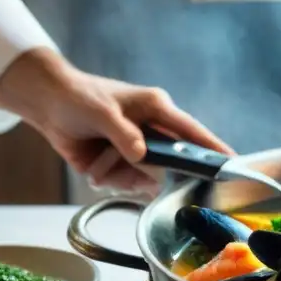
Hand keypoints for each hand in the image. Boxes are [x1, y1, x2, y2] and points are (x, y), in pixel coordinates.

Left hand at [0, 48, 232, 193]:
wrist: (47, 105)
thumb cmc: (78, 97)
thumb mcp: (101, 113)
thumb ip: (123, 134)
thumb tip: (141, 156)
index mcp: (157, 109)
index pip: (193, 132)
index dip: (214, 148)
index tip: (233, 163)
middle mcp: (152, 131)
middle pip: (169, 162)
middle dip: (152, 171)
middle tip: (140, 171)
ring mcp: (137, 149)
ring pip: (144, 177)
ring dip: (120, 174)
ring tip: (98, 159)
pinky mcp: (120, 164)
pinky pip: (125, 183)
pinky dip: (108, 179)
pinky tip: (93, 167)